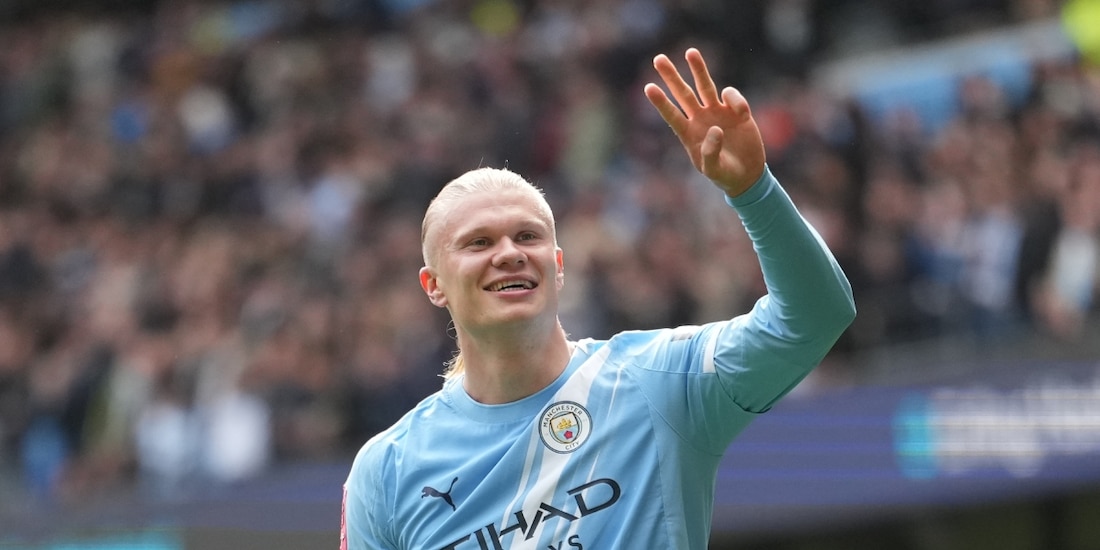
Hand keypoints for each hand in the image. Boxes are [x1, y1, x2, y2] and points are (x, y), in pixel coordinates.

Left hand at [644, 48, 765, 196]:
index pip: (672, 115)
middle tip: (658, 59)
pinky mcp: (736, 111)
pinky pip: (732, 96)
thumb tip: (715, 129)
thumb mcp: (714, 171)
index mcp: (689, 134)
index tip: (648, 87)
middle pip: (683, 93)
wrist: (747, 175)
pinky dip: (735, 100)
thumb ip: (710, 153)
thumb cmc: (725, 176)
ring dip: (698, 69)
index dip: (661, 102)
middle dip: (671, 76)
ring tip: (690, 52)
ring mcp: (717, 113)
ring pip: (705, 86)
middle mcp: (700, 119)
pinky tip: (741, 113)